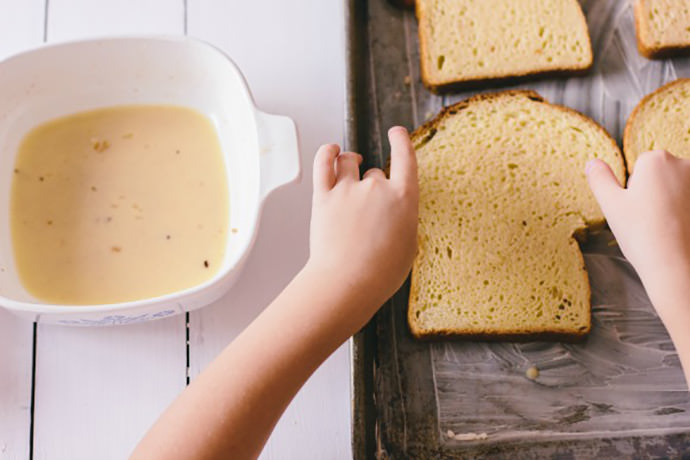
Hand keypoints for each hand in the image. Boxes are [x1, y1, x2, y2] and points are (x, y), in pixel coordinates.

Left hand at [306, 127, 417, 322]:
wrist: (348, 284)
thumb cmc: (380, 273)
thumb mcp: (409, 246)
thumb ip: (404, 221)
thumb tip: (396, 215)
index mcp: (404, 198)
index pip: (406, 158)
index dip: (401, 141)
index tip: (397, 133)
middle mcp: (377, 187)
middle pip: (375, 173)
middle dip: (373, 184)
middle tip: (369, 208)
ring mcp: (348, 189)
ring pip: (349, 163)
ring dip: (350, 164)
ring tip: (350, 168)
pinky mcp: (323, 196)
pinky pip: (323, 162)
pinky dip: (326, 152)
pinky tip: (330, 150)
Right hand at [586, 150, 689, 326]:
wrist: (676, 264)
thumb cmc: (642, 234)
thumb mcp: (610, 204)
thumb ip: (600, 178)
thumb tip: (593, 162)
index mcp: (656, 159)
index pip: (640, 166)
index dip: (634, 189)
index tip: (636, 209)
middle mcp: (684, 164)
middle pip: (662, 174)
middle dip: (655, 192)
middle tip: (648, 219)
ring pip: (679, 188)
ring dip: (672, 202)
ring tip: (664, 226)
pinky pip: (688, 202)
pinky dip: (684, 212)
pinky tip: (679, 229)